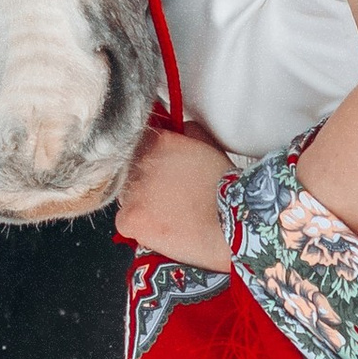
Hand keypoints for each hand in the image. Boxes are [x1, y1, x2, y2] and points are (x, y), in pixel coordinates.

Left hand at [113, 124, 233, 271]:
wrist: (232, 223)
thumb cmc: (227, 191)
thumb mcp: (211, 148)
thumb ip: (190, 134)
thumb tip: (181, 128)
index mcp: (161, 142)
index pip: (140, 146)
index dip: (151, 163)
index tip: (160, 175)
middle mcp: (143, 162)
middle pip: (131, 173)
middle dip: (147, 186)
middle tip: (169, 200)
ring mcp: (134, 191)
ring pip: (127, 198)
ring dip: (142, 207)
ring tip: (169, 217)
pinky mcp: (131, 217)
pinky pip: (125, 223)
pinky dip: (139, 229)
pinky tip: (160, 230)